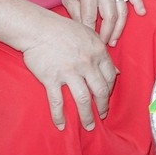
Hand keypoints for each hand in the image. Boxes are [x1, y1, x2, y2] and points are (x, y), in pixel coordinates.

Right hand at [20, 14, 119, 130]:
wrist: (38, 28)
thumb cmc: (64, 29)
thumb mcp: (90, 35)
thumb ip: (103, 53)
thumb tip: (117, 72)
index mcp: (98, 52)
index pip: (110, 77)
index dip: (110, 90)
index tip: (106, 98)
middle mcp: (86, 63)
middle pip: (99, 91)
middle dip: (102, 107)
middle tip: (101, 117)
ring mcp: (69, 72)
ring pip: (83, 99)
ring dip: (86, 116)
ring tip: (89, 126)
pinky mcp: (51, 79)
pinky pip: (57, 102)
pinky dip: (59, 116)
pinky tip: (61, 125)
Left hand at [59, 0, 143, 47]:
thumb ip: (75, 13)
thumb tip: (83, 30)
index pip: (90, 18)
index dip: (90, 33)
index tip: (89, 42)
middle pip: (110, 17)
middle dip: (106, 34)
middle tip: (102, 45)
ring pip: (122, 10)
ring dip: (119, 27)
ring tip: (114, 40)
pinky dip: (139, 3)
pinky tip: (142, 13)